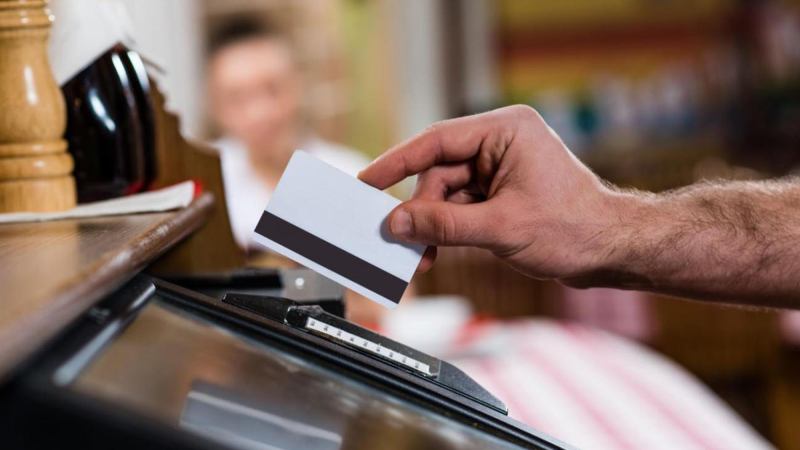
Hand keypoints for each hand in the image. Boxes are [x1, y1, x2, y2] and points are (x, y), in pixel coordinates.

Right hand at [359, 105, 628, 281]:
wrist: (613, 252)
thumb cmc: (574, 229)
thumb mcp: (501, 228)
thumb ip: (444, 225)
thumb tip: (397, 224)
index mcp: (506, 130)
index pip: (437, 140)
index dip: (396, 162)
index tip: (367, 181)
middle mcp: (501, 143)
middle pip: (439, 172)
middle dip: (420, 209)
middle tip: (400, 240)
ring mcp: (501, 167)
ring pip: (446, 193)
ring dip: (432, 225)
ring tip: (422, 257)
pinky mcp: (501, 191)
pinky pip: (460, 206)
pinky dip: (447, 229)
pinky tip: (436, 251)